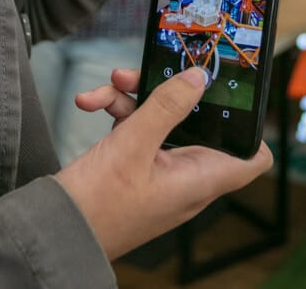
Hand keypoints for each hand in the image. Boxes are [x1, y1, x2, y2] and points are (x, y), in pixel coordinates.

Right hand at [55, 67, 273, 258]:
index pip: (252, 158)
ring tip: (112, 82)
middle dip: (174, 92)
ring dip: (136, 97)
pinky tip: (91, 102)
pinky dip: (117, 113)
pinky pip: (137, 130)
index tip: (237, 93)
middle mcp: (186, 175)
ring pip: (162, 120)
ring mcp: (159, 171)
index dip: (252, 125)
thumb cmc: (97, 205)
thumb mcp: (134, 144)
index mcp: (201, 177)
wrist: (53, 233)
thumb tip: (198, 78)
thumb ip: (167, 106)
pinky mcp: (134, 167)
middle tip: (153, 71)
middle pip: (199, 122)